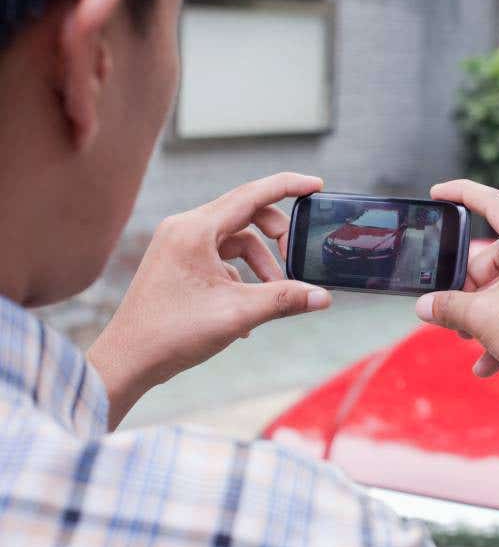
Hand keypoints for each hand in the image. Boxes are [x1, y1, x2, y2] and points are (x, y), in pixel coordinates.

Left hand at [88, 173, 331, 427]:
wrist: (127, 360)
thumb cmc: (172, 333)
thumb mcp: (237, 314)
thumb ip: (284, 300)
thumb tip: (323, 296)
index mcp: (195, 230)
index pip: (251, 195)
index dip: (288, 186)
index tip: (316, 186)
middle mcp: (184, 229)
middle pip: (246, 215)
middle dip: (276, 238)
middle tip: (295, 263)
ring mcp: (178, 245)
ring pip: (235, 241)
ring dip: (261, 264)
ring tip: (272, 296)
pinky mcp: (177, 263)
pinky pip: (220, 259)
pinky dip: (241, 277)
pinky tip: (246, 311)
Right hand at [415, 179, 498, 400]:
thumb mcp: (482, 319)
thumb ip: (447, 307)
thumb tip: (425, 307)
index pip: (494, 203)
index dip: (462, 193)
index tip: (438, 192)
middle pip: (496, 258)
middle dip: (470, 287)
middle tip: (454, 313)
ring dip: (485, 315)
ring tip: (470, 340)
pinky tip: (487, 364)